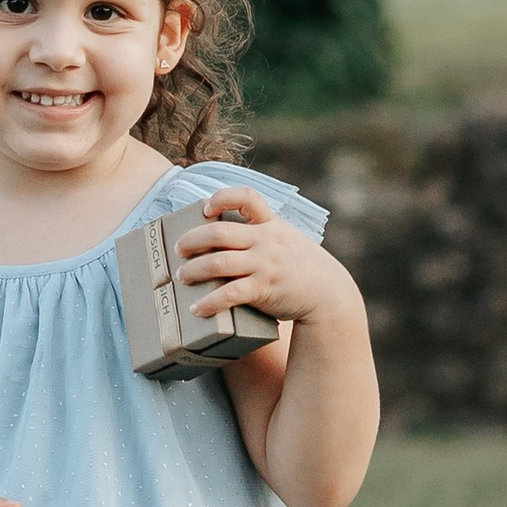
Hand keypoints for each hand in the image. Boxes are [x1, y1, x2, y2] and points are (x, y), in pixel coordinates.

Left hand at [174, 190, 348, 332]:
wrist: (328, 293)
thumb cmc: (300, 266)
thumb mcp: (285, 240)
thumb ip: (261, 234)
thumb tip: (225, 236)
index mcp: (270, 224)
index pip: (247, 197)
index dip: (222, 198)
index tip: (205, 209)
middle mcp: (265, 240)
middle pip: (219, 232)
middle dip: (192, 239)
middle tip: (178, 249)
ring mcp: (264, 264)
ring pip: (219, 262)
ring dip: (194, 270)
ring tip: (181, 277)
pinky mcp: (263, 288)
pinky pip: (230, 293)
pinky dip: (209, 302)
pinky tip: (196, 309)